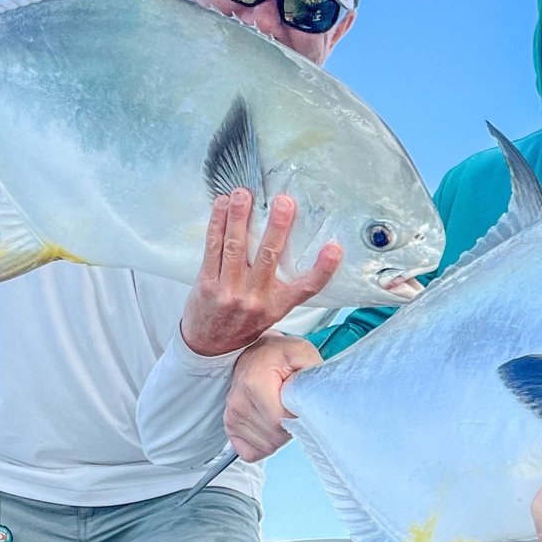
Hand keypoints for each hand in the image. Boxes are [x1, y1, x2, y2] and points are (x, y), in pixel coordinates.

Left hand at [180, 191, 341, 357]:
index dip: (323, 269)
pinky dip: (217, 224)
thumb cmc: (243, 325)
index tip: (335, 249)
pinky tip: (222, 206)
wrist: (208, 347)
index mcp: (277, 305)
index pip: (306, 288)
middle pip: (269, 257)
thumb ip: (284, 286)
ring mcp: (229, 290)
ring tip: (244, 194)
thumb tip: (297, 247)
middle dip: (277, 227)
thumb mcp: (272, 313)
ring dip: (240, 217)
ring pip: (236, 247)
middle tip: (285, 202)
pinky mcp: (206, 283)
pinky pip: (213, 248)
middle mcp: (255, 298)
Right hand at [223, 334, 322, 460]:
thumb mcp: (302, 353)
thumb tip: (314, 400)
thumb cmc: (280, 354)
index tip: (300, 403)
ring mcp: (231, 415)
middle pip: (274, 437)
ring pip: (266, 446)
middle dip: (290, 426)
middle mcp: (237, 401)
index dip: (297, 417)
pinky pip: (251, 451)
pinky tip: (270, 425)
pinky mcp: (230, 426)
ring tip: (280, 411)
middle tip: (291, 405)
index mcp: (254, 382)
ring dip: (279, 434)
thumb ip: (310, 376)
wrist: (258, 352)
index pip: (279, 421)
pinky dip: (265, 443)